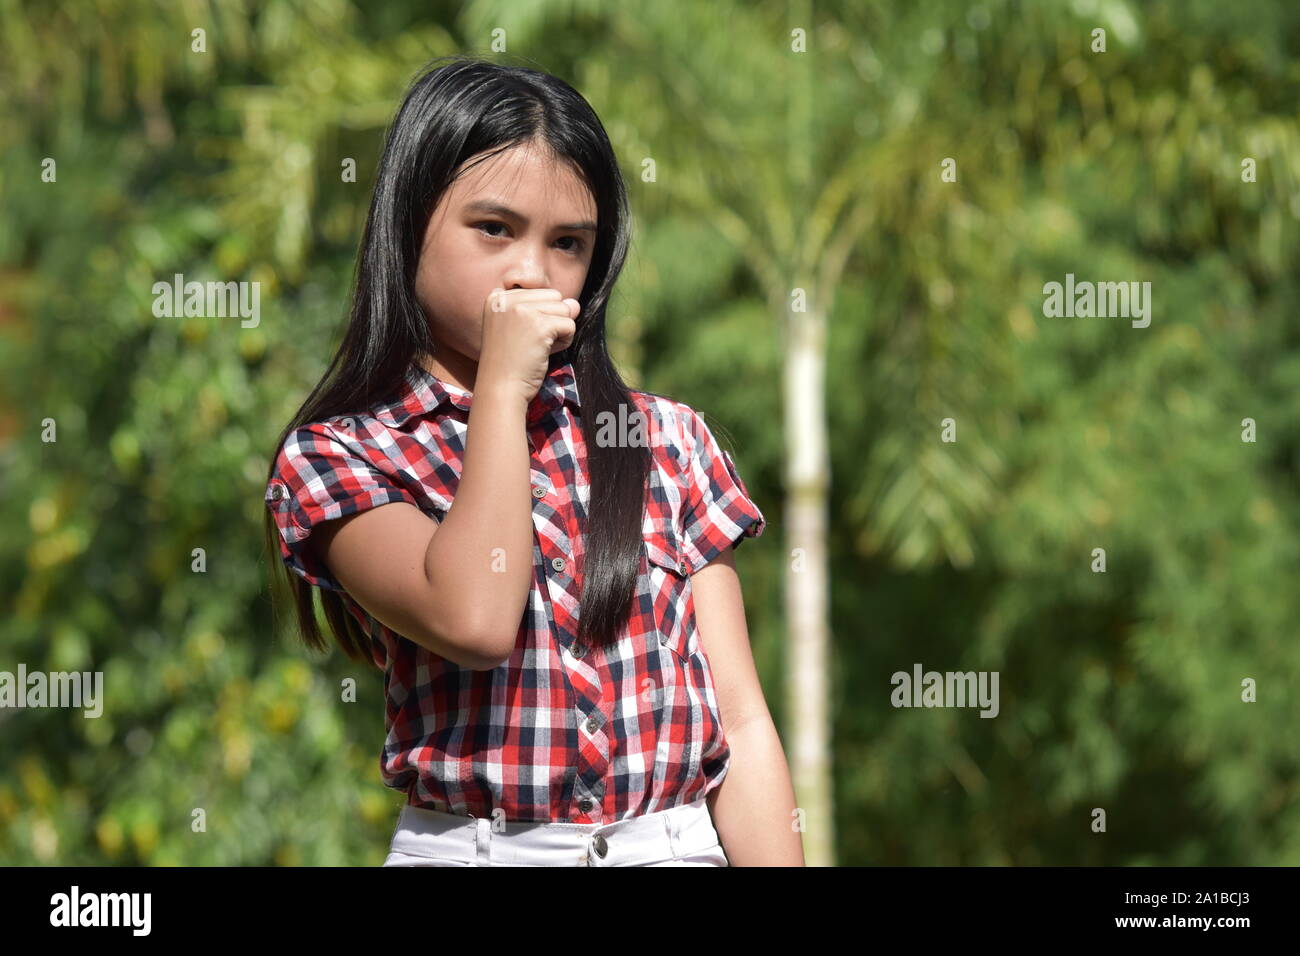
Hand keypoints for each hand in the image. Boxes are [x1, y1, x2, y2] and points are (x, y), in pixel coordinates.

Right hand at [475, 287, 579, 405]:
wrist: (500, 388)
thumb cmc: (509, 363)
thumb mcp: (522, 329)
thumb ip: (545, 310)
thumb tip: (574, 303)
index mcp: (497, 297)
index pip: (538, 292)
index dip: (538, 316)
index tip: (519, 336)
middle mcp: (507, 298)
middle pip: (553, 296)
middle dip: (552, 320)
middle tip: (532, 342)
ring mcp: (523, 310)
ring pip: (564, 308)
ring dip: (559, 330)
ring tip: (538, 347)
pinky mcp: (540, 325)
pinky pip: (569, 324)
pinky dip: (565, 341)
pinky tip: (545, 352)